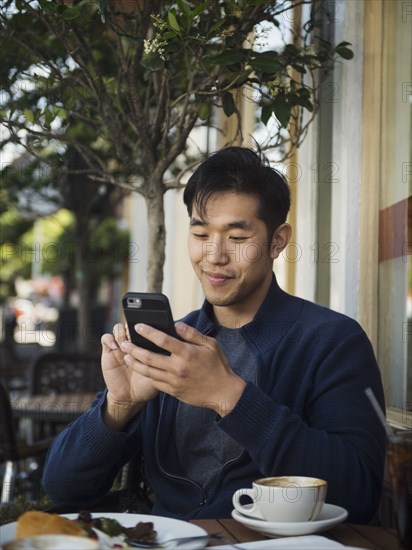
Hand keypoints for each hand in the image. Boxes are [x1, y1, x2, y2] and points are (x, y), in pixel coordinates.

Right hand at [100, 324, 158, 428]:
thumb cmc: (147, 384)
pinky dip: (110, 339)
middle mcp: (133, 342)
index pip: (146, 327)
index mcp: (146, 344)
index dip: (148, 325)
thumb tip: (176, 345)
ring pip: (119, 328)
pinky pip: (106, 338)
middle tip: (138, 330)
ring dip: (122, 331)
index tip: (152, 324)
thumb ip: (166, 359)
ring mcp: (120, 346)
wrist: (130, 396)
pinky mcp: (108, 352)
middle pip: (131, 324)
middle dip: (134, 326)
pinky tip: (116, 346)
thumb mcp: (161, 372)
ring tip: (127, 340)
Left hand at [121, 322, 245, 415]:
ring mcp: (174, 381)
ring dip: (135, 363)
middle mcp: (178, 368)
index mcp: (187, 354)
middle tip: (124, 343)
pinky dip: (146, 375)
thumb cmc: (218, 366)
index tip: (138, 326)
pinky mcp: (173, 391)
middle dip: (134, 349)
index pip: (163, 340)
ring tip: (126, 356)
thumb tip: (176, 324)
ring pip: (148, 372)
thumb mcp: (210, 345)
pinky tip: (140, 369)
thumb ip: (192, 334)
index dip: (148, 332)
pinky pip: (155, 383)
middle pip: (149, 357)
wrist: (223, 392)